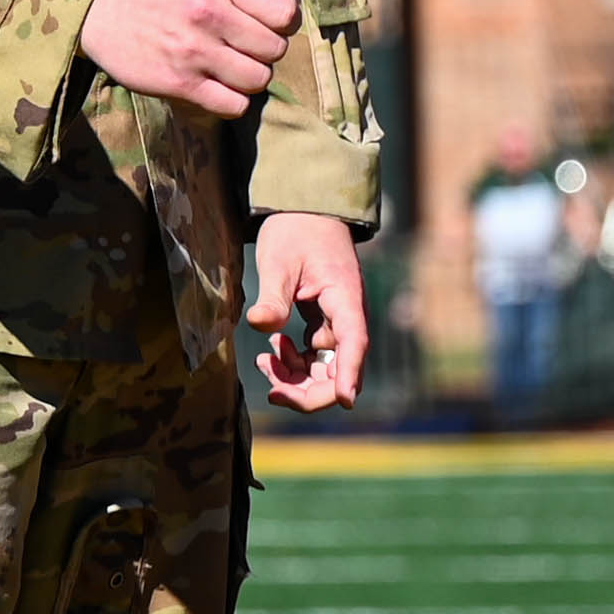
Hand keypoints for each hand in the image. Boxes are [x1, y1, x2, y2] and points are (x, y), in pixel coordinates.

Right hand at [78, 0, 299, 116]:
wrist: (100, 7)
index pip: (286, 13)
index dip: (279, 18)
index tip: (259, 16)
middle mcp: (207, 13)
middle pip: (274, 49)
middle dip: (263, 47)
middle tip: (240, 40)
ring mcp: (192, 51)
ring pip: (258, 80)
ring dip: (248, 74)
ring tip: (229, 61)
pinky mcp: (178, 84)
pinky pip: (233, 106)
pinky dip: (231, 99)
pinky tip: (215, 82)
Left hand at [249, 212, 364, 412]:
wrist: (305, 213)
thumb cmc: (295, 232)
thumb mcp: (278, 261)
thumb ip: (273, 295)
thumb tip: (259, 325)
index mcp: (345, 298)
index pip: (354, 342)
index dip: (350, 373)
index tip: (346, 401)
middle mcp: (349, 317)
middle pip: (341, 369)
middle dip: (309, 390)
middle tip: (272, 391)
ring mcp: (338, 323)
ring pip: (326, 369)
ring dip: (297, 377)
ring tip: (264, 362)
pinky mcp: (325, 324)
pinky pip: (316, 357)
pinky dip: (295, 362)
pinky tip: (273, 349)